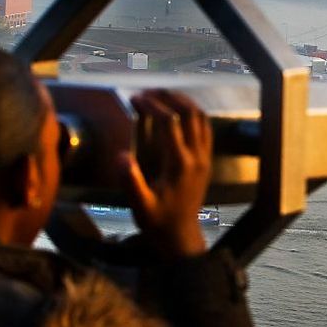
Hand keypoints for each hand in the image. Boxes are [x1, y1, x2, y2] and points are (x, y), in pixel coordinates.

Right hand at [120, 90, 211, 259]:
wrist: (180, 236)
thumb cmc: (157, 221)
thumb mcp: (139, 206)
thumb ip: (130, 181)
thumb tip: (121, 156)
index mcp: (179, 164)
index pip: (169, 122)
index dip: (152, 105)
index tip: (136, 98)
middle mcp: (195, 157)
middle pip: (189, 113)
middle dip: (169, 97)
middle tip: (149, 90)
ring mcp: (204, 157)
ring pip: (201, 118)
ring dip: (183, 102)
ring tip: (163, 94)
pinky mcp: (206, 160)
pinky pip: (205, 128)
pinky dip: (193, 113)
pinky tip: (179, 111)